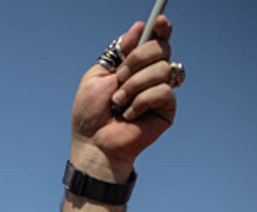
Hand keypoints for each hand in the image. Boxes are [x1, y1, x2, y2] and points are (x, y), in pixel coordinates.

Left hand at [70, 16, 175, 181]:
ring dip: (134, 85)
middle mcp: (149, 74)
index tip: (158, 22)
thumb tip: (139, 27)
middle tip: (119, 78)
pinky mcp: (167, 108)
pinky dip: (141, 101)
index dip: (161, 28)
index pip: (155, 39)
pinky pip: (162, 91)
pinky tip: (129, 114)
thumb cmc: (90, 114)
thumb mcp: (97, 77)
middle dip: (137, 59)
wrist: (94, 143)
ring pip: (161, 69)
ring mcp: (159, 90)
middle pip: (161, 48)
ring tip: (118, 103)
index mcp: (133, 65)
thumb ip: (118, 53)